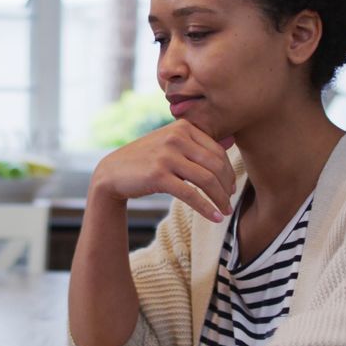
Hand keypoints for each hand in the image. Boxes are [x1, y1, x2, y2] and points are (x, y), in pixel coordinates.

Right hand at [92, 119, 235, 221]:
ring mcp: (167, 155)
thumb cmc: (146, 159)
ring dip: (220, 199)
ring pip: (206, 179)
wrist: (113, 172)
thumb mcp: (171, 144)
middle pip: (215, 165)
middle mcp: (176, 137)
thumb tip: (232, 141)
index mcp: (183, 127)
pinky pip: (190, 194)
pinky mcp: (159, 175)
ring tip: (225, 212)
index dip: (229, 171)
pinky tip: (214, 218)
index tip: (231, 187)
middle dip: (227, 186)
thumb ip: (199, 142)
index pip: (217, 151)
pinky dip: (206, 208)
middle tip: (230, 201)